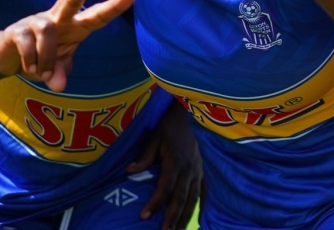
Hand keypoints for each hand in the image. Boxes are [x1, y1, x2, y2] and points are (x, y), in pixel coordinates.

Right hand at [0, 0, 135, 91]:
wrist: (6, 58)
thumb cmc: (40, 58)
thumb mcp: (55, 69)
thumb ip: (61, 73)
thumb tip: (59, 86)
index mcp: (75, 27)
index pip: (98, 15)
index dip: (115, 6)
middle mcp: (58, 19)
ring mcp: (37, 21)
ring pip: (48, 32)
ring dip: (47, 58)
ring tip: (41, 72)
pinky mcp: (17, 29)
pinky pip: (28, 44)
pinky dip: (31, 61)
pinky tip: (29, 67)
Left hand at [126, 101, 202, 229]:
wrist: (187, 115)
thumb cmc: (168, 127)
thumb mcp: (153, 138)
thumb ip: (144, 156)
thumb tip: (129, 171)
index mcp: (176, 161)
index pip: (165, 187)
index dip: (156, 202)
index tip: (145, 216)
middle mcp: (189, 169)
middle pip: (181, 197)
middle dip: (173, 217)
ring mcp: (198, 170)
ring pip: (193, 198)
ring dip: (186, 216)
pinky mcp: (202, 170)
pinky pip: (204, 190)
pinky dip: (201, 205)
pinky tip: (198, 219)